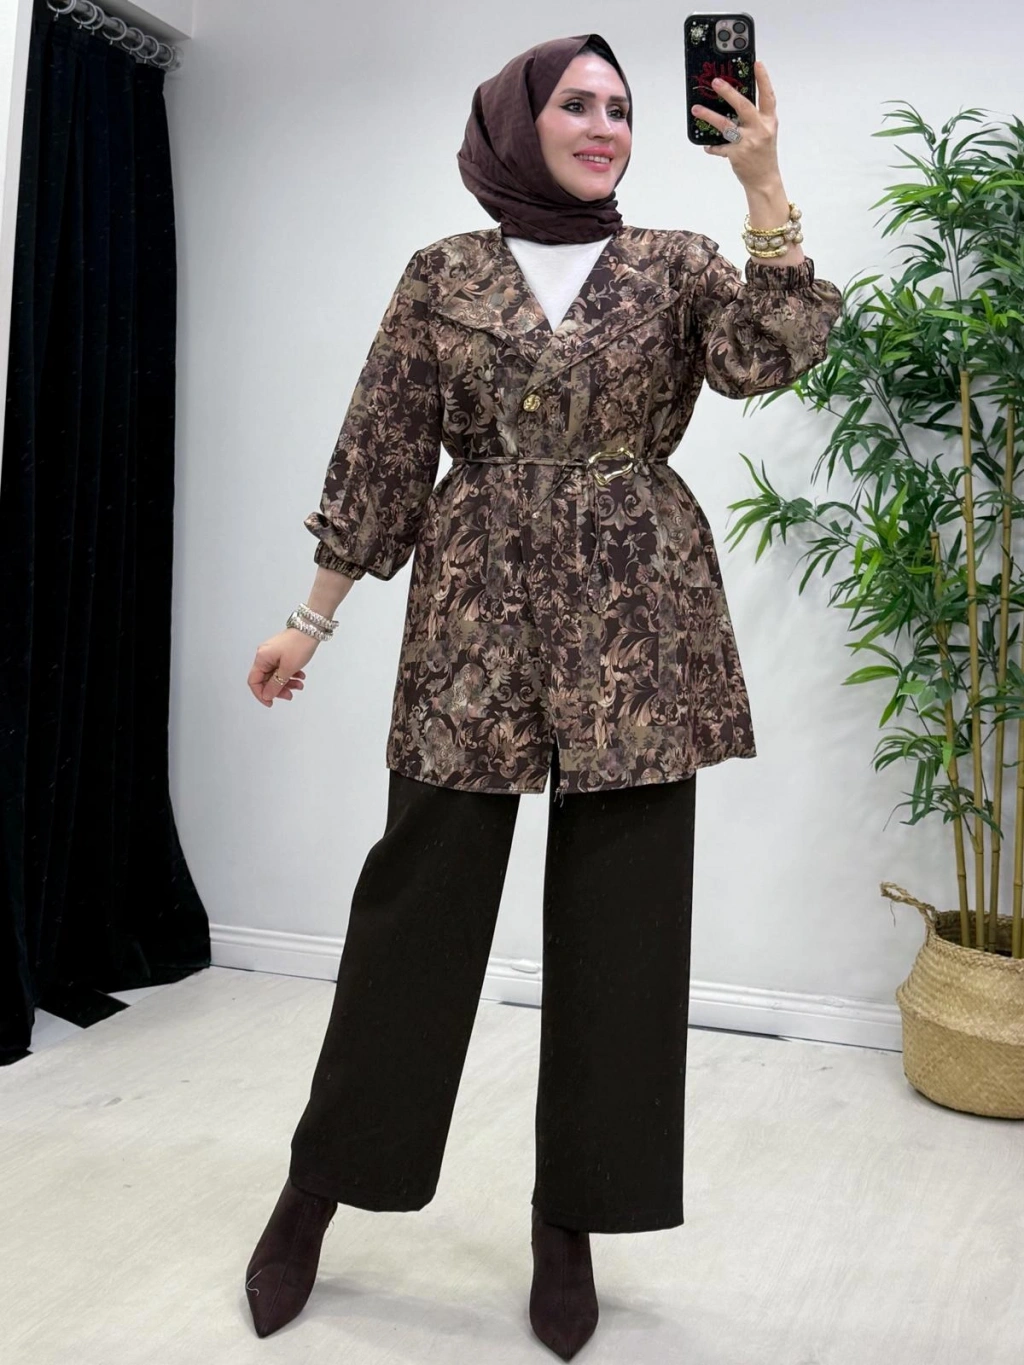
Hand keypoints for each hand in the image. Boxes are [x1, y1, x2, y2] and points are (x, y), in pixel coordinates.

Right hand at [247, 630, 317, 707]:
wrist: (311, 627)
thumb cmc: (299, 645)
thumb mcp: (287, 669)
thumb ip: (276, 684)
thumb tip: (266, 695)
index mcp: (261, 658)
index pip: (254, 681)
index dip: (261, 694)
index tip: (271, 703)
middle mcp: (264, 655)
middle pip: (265, 679)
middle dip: (278, 689)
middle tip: (290, 695)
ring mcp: (273, 653)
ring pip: (276, 675)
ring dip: (287, 683)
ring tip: (300, 685)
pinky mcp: (282, 652)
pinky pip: (282, 668)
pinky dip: (291, 674)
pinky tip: (301, 676)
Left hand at [691, 59, 780, 188]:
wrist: (765, 180)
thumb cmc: (763, 154)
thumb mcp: (765, 132)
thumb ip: (755, 118)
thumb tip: (733, 101)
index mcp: (769, 121)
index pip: (768, 96)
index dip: (763, 79)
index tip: (757, 63)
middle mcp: (760, 129)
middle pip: (743, 106)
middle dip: (728, 92)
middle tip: (715, 82)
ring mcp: (748, 142)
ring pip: (726, 125)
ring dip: (709, 116)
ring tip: (696, 108)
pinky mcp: (737, 155)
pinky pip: (719, 147)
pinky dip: (712, 146)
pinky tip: (707, 145)